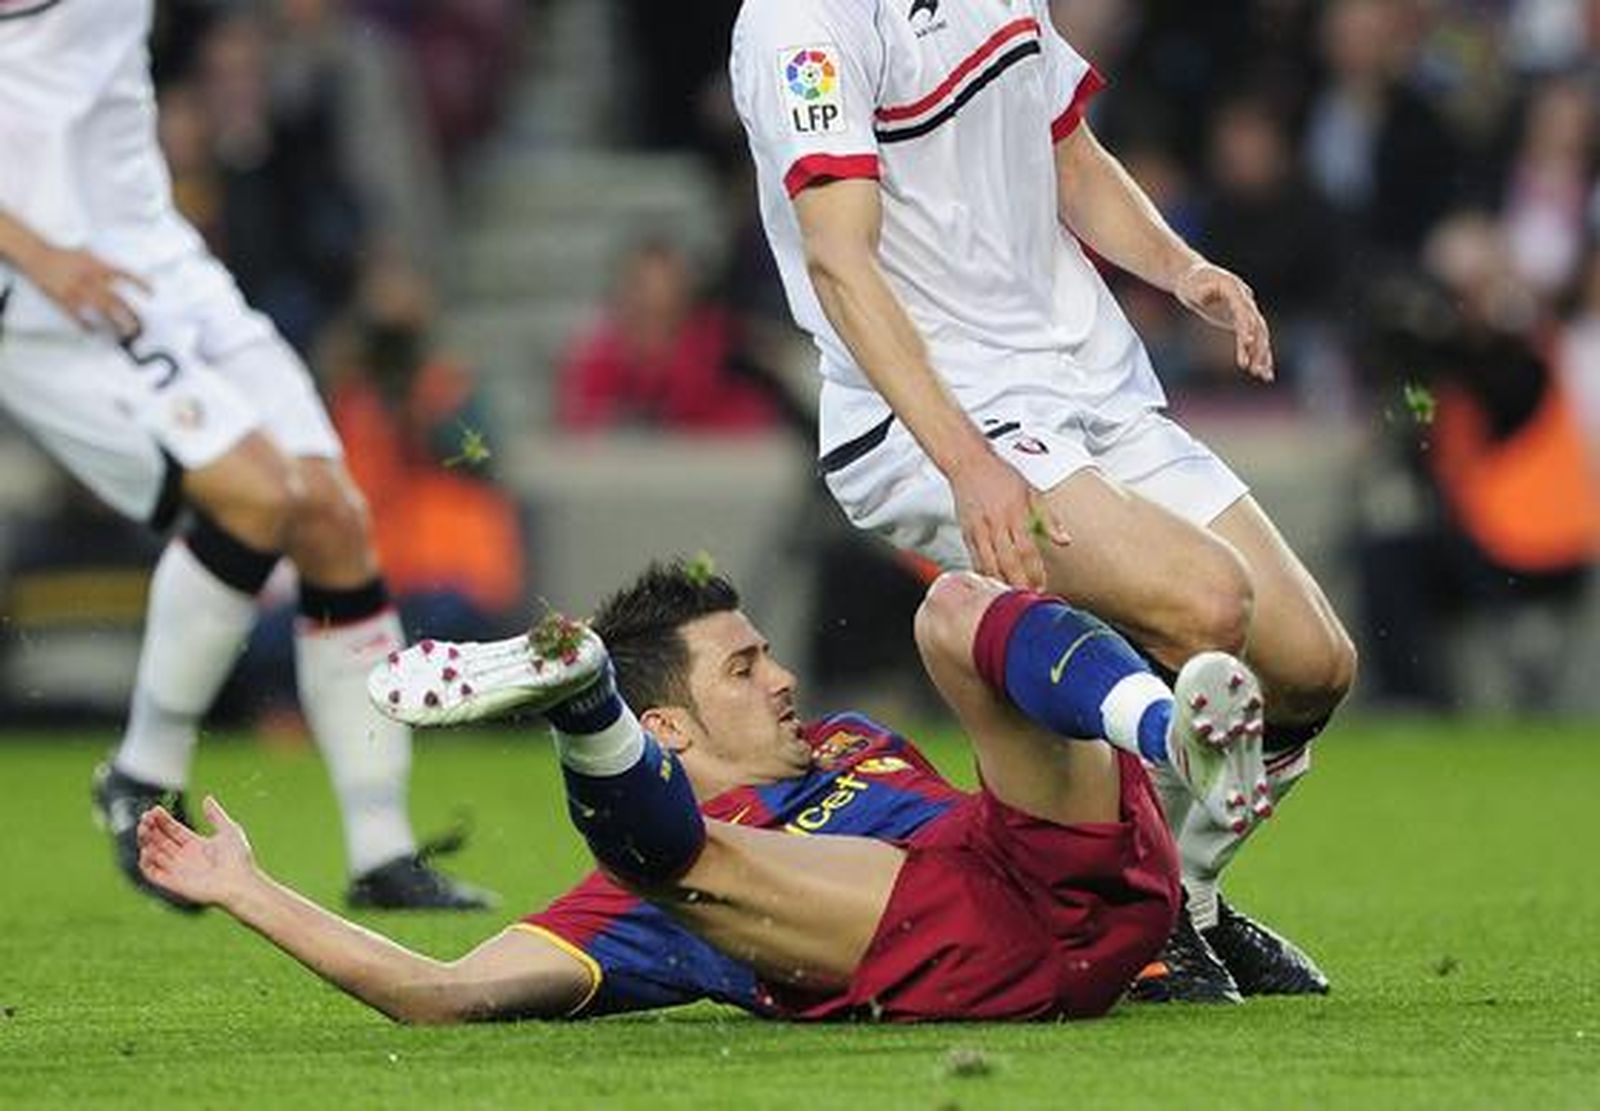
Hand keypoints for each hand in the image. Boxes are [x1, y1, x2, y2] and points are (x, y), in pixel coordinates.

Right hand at [17, 243, 147, 337]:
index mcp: (98, 267)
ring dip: (113, 324)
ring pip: (101, 312)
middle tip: (138, 329)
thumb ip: (105, 266)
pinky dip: (86, 326)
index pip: (124, 274)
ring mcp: (78, 291)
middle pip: (115, 301)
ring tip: (123, 335)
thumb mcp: (89, 256)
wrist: (39, 256)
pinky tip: (93, 332)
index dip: (140, 283)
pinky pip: (78, 317)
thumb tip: (122, 279)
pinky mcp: (64, 300)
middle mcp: (90, 279)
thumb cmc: (65, 256)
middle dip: (129, 316)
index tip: (152, 293)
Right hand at [137, 796, 257, 909]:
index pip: (173, 830)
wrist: (240, 882)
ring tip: (144, 828)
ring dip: (145, 842)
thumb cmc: (238, 858)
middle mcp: (184, 857)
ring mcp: (178, 870)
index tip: (154, 809)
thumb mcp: (228, 830)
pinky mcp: (173, 884)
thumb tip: (207, 798)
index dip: (162, 820)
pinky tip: (146, 849)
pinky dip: (146, 863)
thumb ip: (215, 815)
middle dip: (150, 828)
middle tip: (145, 817)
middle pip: (160, 840)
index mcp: (196, 845)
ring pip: (153, 854)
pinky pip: (152, 874)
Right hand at [950, 451, 1069, 589]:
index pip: (1027, 551)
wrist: (969, 464)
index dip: (1035, 572)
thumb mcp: (1032, 492)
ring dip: (1001, 583)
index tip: (1042, 586)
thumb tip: (1064, 540)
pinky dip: (984, 574)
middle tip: (1028, 597)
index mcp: (1015, 513)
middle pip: (1008, 562)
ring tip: (1011, 596)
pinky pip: (975, 560)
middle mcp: (995, 523)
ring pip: (989, 565)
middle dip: (1019, 583)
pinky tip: (992, 583)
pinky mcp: (966, 533)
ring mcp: (978, 530)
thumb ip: (1049, 519)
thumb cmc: (1001, 476)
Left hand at [1175, 262, 1273, 381]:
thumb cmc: (1192, 283)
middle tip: (1253, 368)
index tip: (1248, 342)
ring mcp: (1246, 310)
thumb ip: (1201, 292)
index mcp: (1234, 289)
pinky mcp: (1243, 321)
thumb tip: (1205, 297)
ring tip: (1262, 375)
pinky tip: (1263, 372)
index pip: (1243, 309)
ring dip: (1261, 354)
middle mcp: (1245, 299)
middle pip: (1256, 324)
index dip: (1247, 325)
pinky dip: (1258, 354)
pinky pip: (1254, 339)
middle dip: (1256, 347)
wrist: (1196, 279)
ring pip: (1259, 334)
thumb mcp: (1192, 286)